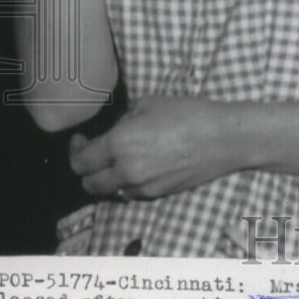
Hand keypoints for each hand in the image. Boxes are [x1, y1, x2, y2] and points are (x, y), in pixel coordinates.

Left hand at [69, 96, 243, 199]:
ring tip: (118, 161)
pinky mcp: (158, 195)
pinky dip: (128, 183)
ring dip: (107, 179)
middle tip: (94, 153)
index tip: (80, 140)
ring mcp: (142, 187)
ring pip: (110, 192)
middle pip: (89, 184)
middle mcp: (126, 171)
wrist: (223, 138)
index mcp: (119, 144)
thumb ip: (123, 119)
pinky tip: (140, 167)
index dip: (75, 150)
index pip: (80, 161)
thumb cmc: (188, 113)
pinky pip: (131, 193)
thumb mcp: (148, 104)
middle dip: (86, 170)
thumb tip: (116, 129)